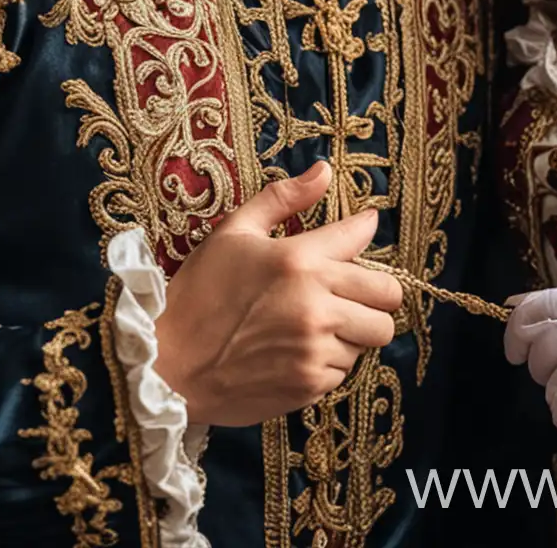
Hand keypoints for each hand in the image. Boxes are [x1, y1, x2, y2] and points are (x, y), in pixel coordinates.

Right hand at [153, 160, 403, 425]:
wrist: (168, 366)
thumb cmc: (199, 293)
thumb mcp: (234, 232)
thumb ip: (283, 198)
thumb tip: (324, 170)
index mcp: (299, 260)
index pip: (362, 236)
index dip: (364, 229)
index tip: (360, 230)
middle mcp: (316, 304)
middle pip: (388, 296)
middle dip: (375, 289)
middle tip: (348, 286)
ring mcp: (316, 349)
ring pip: (372, 335)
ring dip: (354, 326)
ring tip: (319, 320)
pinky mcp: (311, 385)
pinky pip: (346, 368)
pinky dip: (332, 358)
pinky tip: (300, 348)